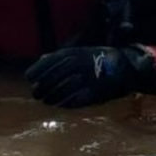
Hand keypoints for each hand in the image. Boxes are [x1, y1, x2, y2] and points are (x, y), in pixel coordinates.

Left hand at [25, 46, 152, 107]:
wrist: (126, 66)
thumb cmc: (96, 59)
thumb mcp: (78, 51)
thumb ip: (59, 56)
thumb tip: (40, 60)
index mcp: (72, 54)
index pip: (47, 64)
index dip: (36, 71)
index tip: (29, 78)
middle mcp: (77, 65)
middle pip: (51, 79)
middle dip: (41, 88)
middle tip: (36, 94)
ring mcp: (86, 79)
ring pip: (61, 91)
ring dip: (51, 97)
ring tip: (46, 101)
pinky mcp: (95, 92)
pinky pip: (75, 100)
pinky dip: (65, 104)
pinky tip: (59, 105)